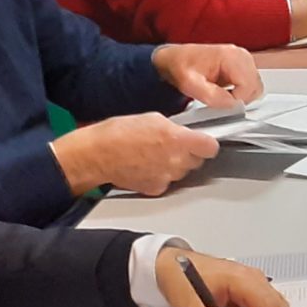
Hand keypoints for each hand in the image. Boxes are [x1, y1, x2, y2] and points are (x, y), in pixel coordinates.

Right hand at [50, 112, 218, 195]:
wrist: (96, 154)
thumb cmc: (118, 133)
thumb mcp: (152, 118)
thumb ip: (175, 128)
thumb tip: (186, 132)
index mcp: (177, 139)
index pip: (210, 147)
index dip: (207, 143)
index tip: (204, 141)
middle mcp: (175, 161)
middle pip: (197, 160)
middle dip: (190, 153)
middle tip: (173, 145)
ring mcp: (167, 177)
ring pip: (183, 171)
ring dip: (175, 164)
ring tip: (155, 154)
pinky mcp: (156, 188)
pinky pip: (167, 181)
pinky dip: (161, 175)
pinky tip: (147, 166)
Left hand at [152, 43, 261, 109]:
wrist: (174, 59)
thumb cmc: (180, 66)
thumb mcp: (190, 84)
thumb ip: (212, 96)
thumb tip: (232, 104)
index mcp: (230, 56)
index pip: (248, 86)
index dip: (236, 100)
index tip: (221, 104)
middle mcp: (240, 55)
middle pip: (255, 87)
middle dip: (240, 99)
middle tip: (220, 101)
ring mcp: (243, 59)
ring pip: (255, 87)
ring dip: (241, 96)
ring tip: (222, 95)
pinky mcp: (242, 65)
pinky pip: (250, 84)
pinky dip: (241, 92)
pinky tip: (226, 92)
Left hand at [156, 247, 292, 306]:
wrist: (174, 262)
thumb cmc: (181, 277)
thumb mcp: (190, 304)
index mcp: (239, 278)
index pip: (269, 305)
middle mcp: (251, 277)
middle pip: (279, 306)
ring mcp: (253, 279)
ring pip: (277, 305)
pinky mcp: (251, 285)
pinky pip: (269, 304)